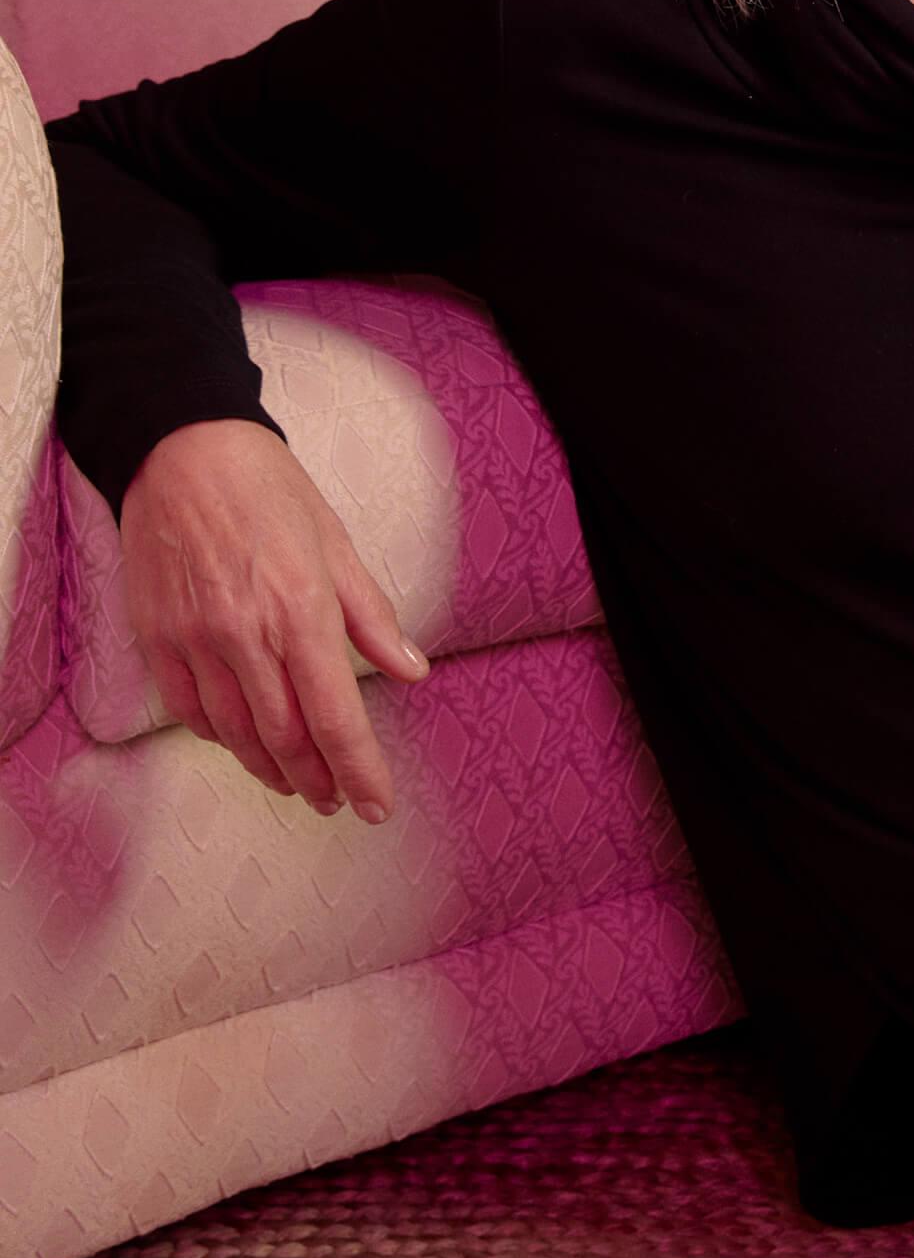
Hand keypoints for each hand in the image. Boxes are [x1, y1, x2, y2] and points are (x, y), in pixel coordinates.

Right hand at [119, 419, 431, 819]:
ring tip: (296, 783)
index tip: (376, 805)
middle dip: (317, 780)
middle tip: (337, 800)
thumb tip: (412, 671)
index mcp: (302, 612)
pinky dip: (219, 736)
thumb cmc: (269, 491)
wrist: (182, 452)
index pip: (336, 717)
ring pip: (236, 733)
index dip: (359, 771)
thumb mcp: (337, 546)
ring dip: (270, 769)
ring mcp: (196, 640)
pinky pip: (189, 709)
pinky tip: (240, 742)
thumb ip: (372, 617)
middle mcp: (247, 636)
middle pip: (285, 737)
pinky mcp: (158, 637)